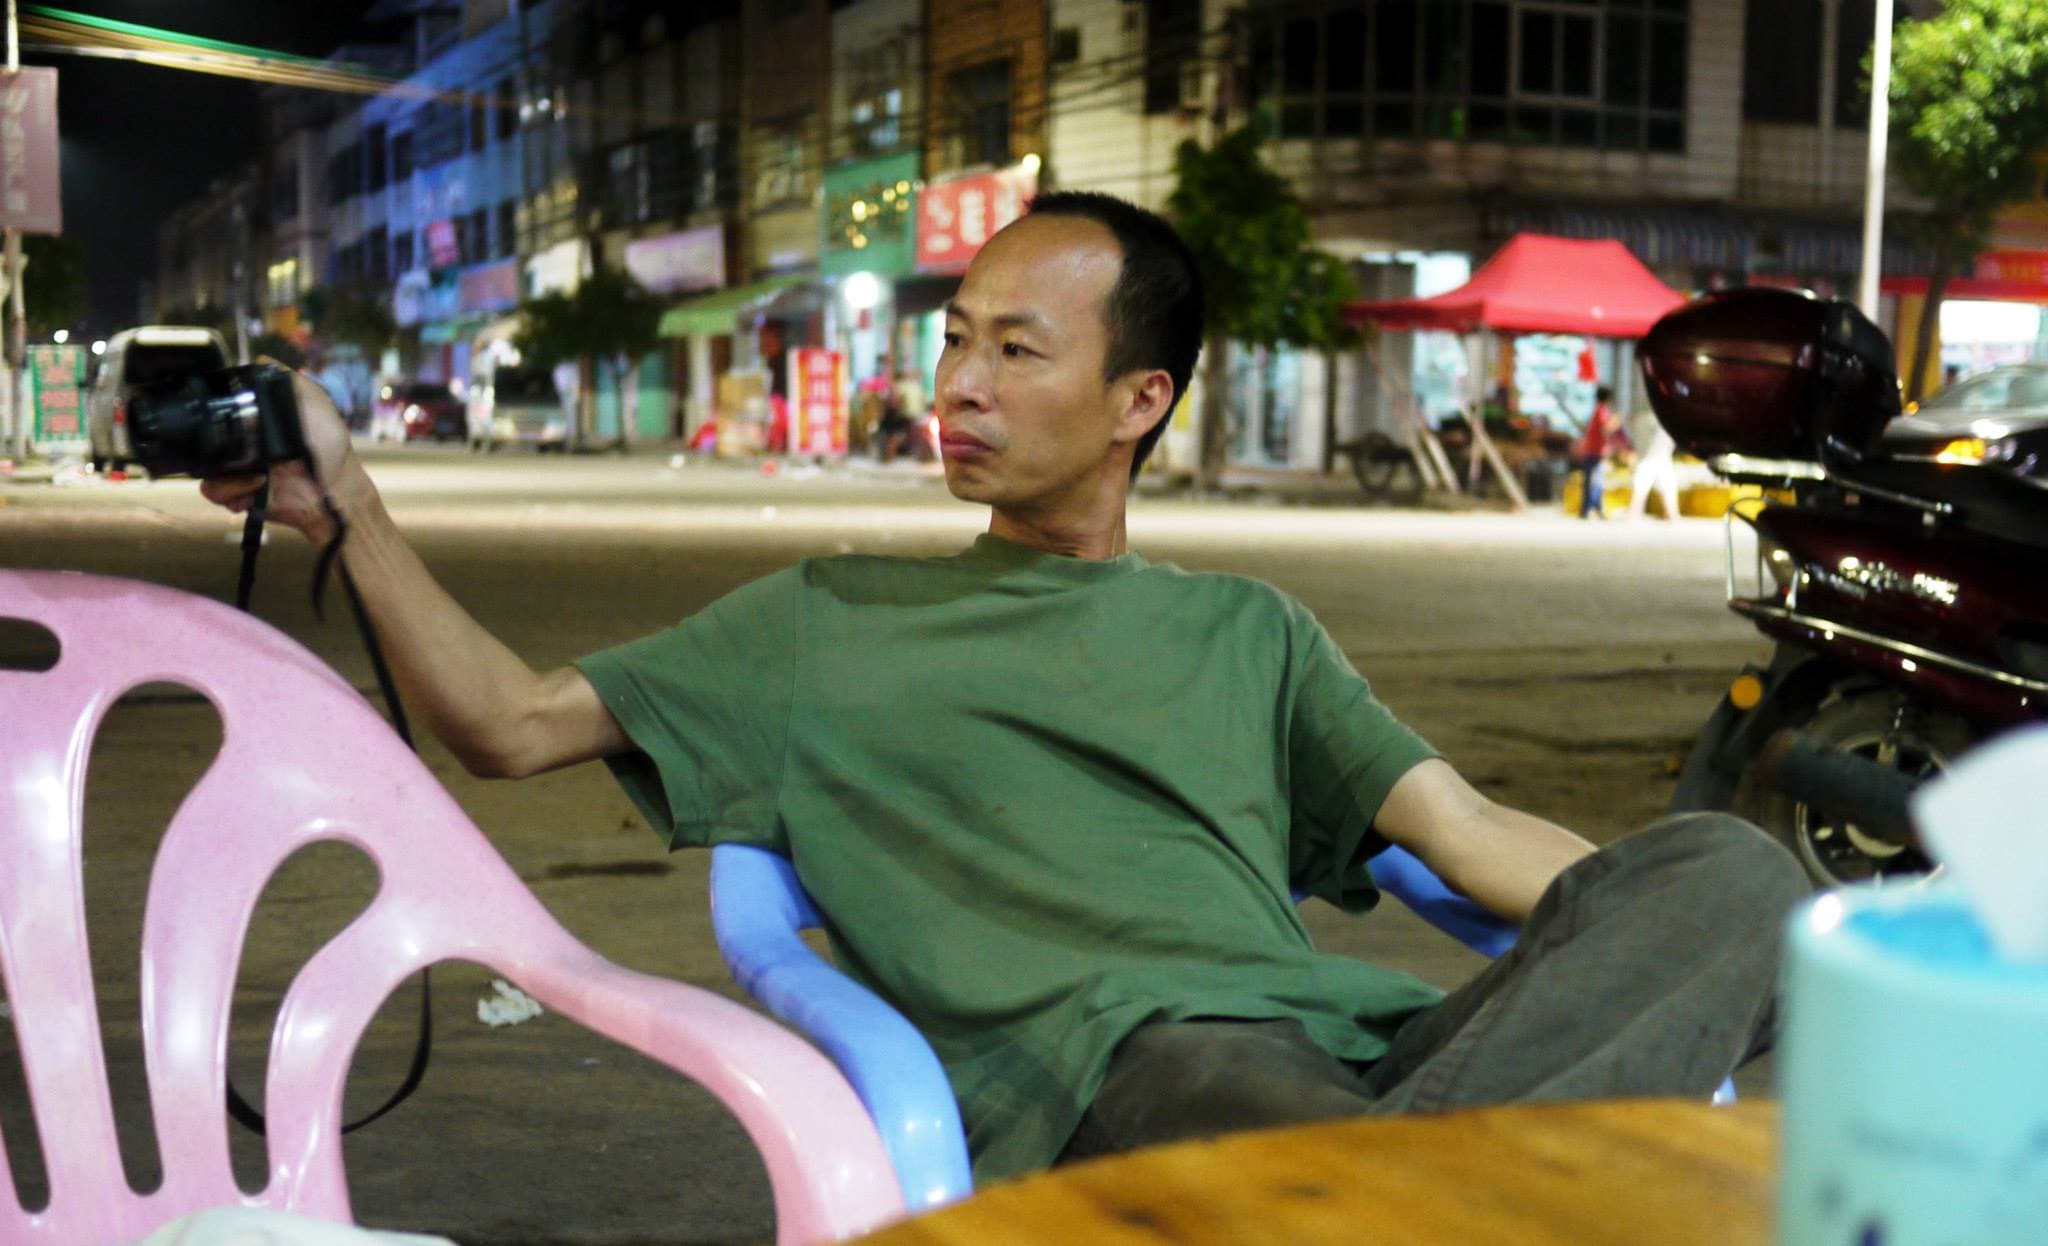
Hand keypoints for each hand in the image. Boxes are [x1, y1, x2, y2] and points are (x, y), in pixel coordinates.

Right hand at [198, 368, 367, 545]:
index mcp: (253, 424)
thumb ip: (288, 380)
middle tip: (248, 455)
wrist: (335, 489)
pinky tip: (256, 490)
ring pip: (203, 470)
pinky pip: (214, 493)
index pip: (217, 415)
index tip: (224, 418)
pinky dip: (232, 492)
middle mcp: (241, 446)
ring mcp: (237, 471)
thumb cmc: (327, 443)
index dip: (214, 416)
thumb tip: (260, 358)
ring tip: (260, 477)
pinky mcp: (239, 495)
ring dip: (228, 476)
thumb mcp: (313, 401)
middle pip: (203, 442)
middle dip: (216, 448)